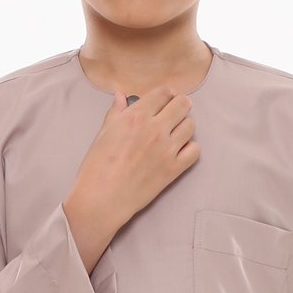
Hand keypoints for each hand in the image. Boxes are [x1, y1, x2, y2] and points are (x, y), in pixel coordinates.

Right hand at [63, 84, 198, 271]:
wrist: (101, 200)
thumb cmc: (97, 168)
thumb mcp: (102, 134)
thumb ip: (116, 112)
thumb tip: (121, 96)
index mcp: (135, 116)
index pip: (163, 93)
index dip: (164, 95)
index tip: (163, 101)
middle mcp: (154, 129)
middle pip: (182, 104)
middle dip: (178, 106)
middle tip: (172, 114)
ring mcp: (166, 149)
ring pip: (191, 125)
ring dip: (183, 126)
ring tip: (173, 134)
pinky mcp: (173, 169)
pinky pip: (195, 150)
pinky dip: (189, 149)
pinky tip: (178, 152)